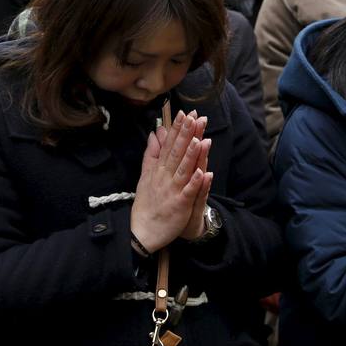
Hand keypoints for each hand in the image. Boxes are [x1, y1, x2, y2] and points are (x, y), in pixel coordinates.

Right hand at [131, 111, 211, 253]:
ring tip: (199, 139)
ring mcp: (172, 190)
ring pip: (183, 170)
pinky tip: (203, 172)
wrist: (142, 231)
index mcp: (158, 169)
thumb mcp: (145, 175)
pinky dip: (195, 183)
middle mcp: (165, 177)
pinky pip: (188, 193)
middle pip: (177, 153)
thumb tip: (154, 134)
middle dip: (185, 135)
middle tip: (194, 117)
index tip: (184, 113)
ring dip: (191, 155)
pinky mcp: (179, 205)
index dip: (177, 129)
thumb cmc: (146, 203)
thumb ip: (151, 154)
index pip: (169, 145)